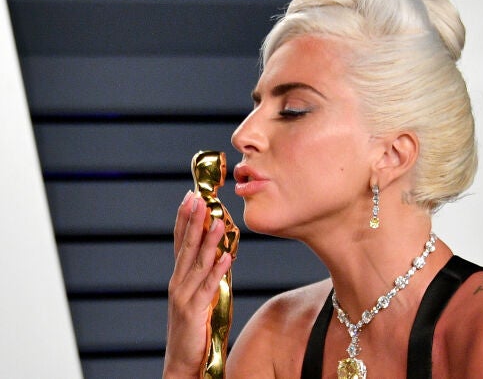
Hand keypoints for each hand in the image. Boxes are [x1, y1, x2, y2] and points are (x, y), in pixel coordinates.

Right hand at [164, 191, 232, 377]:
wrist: (184, 361)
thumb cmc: (195, 328)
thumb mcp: (200, 296)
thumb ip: (207, 275)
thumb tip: (222, 253)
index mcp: (179, 278)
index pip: (181, 242)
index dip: (185, 219)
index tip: (190, 197)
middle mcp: (178, 283)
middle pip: (186, 247)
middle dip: (193, 221)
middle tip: (198, 199)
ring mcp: (184, 297)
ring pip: (198, 264)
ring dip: (208, 241)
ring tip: (217, 221)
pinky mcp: (195, 312)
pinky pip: (208, 287)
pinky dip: (218, 271)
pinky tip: (227, 257)